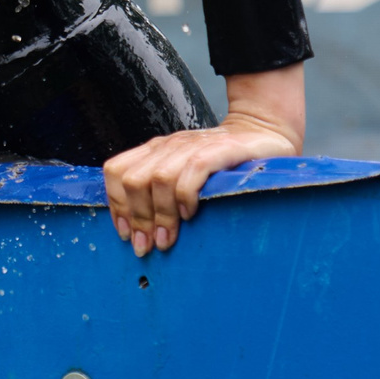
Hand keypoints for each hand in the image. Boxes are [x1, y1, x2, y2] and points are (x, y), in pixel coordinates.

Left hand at [103, 63, 304, 255]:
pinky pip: (193, 170)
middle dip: (137, 218)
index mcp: (155, 151)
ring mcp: (193, 145)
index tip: (126, 234)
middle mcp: (169, 146)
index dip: (116, 205)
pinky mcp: (220, 149)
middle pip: (132, 179)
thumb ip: (161, 193)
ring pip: (158, 178)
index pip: (116, 171)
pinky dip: (186, 195)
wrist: (264, 133)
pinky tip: (191, 214)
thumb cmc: (223, 164)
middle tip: (148, 245)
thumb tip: (139, 232)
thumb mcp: (184, 175)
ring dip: (161, 215)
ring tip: (168, 239)